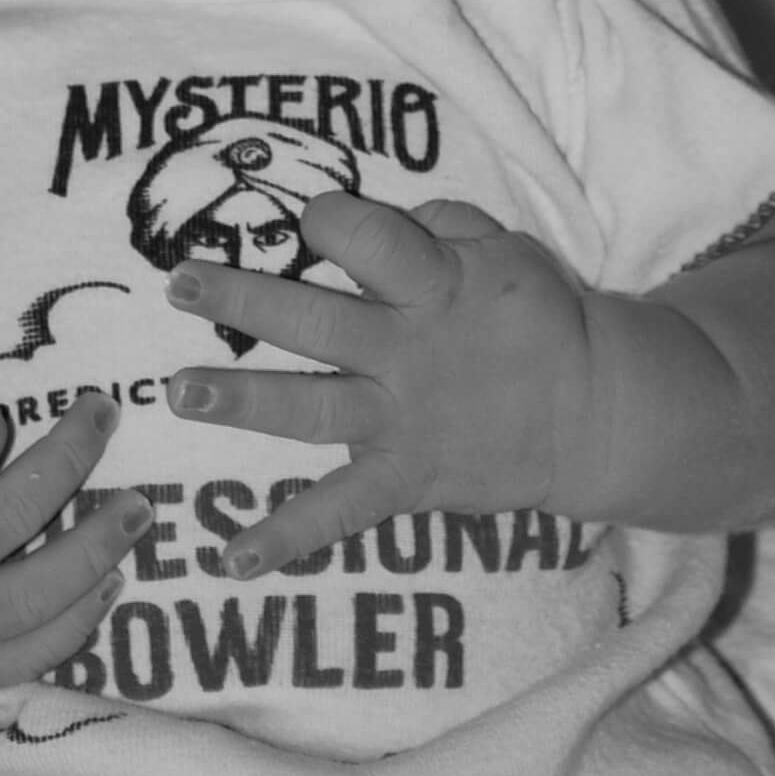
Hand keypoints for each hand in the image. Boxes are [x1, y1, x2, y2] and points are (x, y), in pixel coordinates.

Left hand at [164, 193, 595, 579]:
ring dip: (244, 400)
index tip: (307, 217)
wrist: (595, 411)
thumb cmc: (535, 315)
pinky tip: (230, 558)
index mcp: (438, 285)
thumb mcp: (503, 248)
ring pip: (312, 407)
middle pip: (318, 322)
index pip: (371, 241)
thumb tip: (370, 219)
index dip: (332, 221)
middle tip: (179, 282)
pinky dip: (289, 538)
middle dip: (245, 300)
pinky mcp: (406, 479)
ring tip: (180, 392)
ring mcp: (404, 420)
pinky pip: (342, 512)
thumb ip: (438, 225)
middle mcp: (411, 352)